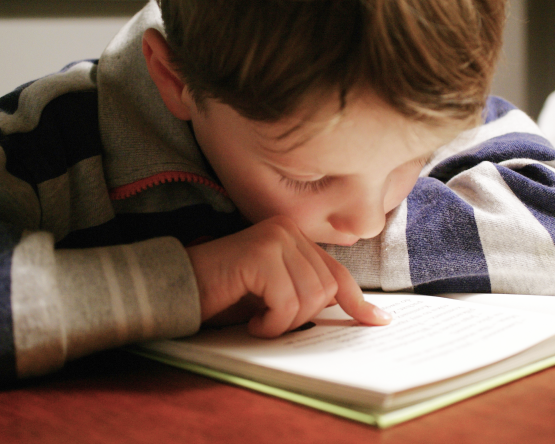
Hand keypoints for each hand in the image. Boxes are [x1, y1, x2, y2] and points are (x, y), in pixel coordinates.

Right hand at [186, 216, 390, 337]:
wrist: (176, 289)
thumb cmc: (223, 295)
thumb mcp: (274, 294)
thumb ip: (307, 292)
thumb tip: (356, 311)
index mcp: (294, 237)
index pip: (336, 273)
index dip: (358, 301)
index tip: (378, 321)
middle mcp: (287, 230)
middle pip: (326, 290)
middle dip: (302, 318)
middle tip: (270, 322)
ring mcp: (275, 238)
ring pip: (310, 298)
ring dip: (284, 322)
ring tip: (258, 320)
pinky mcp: (261, 254)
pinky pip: (286, 303)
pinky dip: (270, 323)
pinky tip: (250, 321)